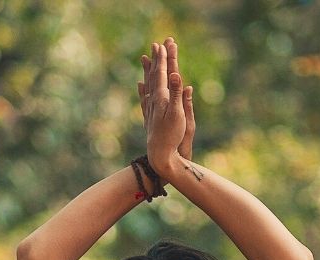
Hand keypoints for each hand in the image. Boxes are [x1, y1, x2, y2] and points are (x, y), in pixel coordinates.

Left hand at [139, 37, 194, 171]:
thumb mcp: (179, 116)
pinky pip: (144, 98)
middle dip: (157, 60)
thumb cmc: (172, 137)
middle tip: (157, 45)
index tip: (164, 44)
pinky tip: (140, 85)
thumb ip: (177, 95)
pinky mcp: (150, 118)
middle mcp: (154, 101)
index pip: (162, 73)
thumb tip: (177, 76)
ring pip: (147, 85)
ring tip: (144, 58)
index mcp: (162, 98)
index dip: (163, 58)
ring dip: (147, 71)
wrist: (160, 156)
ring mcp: (150, 109)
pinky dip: (143, 89)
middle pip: (154, 76)